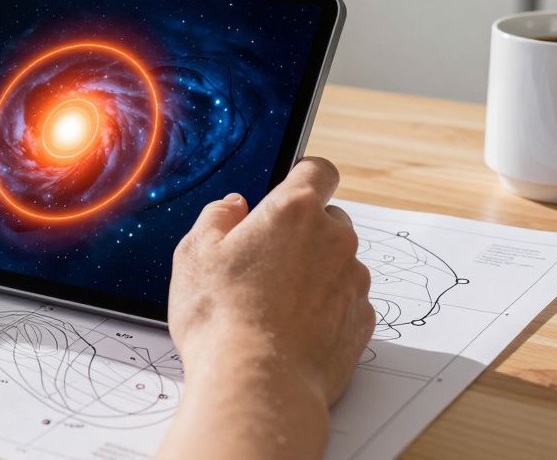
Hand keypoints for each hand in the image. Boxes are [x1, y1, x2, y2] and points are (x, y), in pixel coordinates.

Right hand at [160, 158, 374, 459]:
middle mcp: (334, 240)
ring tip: (274, 304)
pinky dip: (326, 308)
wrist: (258, 386)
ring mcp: (353, 282)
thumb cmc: (221, 318)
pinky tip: (292, 329)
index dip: (303, 177)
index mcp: (293, 211)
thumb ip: (216, 218)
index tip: (287, 193)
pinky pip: (346, 301)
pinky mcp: (362, 321)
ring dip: (314, 273)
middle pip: (328, 219)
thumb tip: (232, 207)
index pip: (318, 170)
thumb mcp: (194, 254)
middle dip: (302, 233)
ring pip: (338, 262)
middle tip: (264, 262)